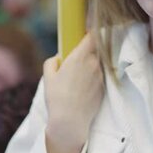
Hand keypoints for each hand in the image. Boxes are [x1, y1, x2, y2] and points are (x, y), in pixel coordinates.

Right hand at [43, 33, 104, 152]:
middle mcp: (93, 64)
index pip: (92, 35)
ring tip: (78, 75)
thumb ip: (52, 62)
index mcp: (79, 57)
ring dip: (91, 63)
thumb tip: (58, 58)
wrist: (70, 122)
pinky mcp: (104, 87)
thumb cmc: (57, 98)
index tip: (86, 31)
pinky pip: (99, 75)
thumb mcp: (48, 77)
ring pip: (98, 62)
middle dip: (88, 49)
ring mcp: (100, 76)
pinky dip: (93, 76)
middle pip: (96, 48)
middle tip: (78, 54)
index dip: (91, 31)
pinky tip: (82, 87)